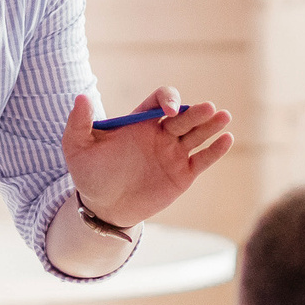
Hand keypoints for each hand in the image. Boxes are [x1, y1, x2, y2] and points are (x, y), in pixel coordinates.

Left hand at [61, 88, 232, 230]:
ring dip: (211, 125)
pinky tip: (227, 140)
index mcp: (140, 121)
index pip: (160, 100)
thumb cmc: (89, 174)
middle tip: (208, 108)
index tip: (168, 110)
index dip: (167, 99)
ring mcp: (173, 153)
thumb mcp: (77, 147)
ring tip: (224, 117)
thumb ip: (79, 122)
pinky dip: (215, 150)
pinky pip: (202, 159)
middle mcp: (160, 133)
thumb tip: (81, 97)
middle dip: (195, 112)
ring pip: (197, 134)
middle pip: (183, 116)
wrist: (103, 207)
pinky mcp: (182, 174)